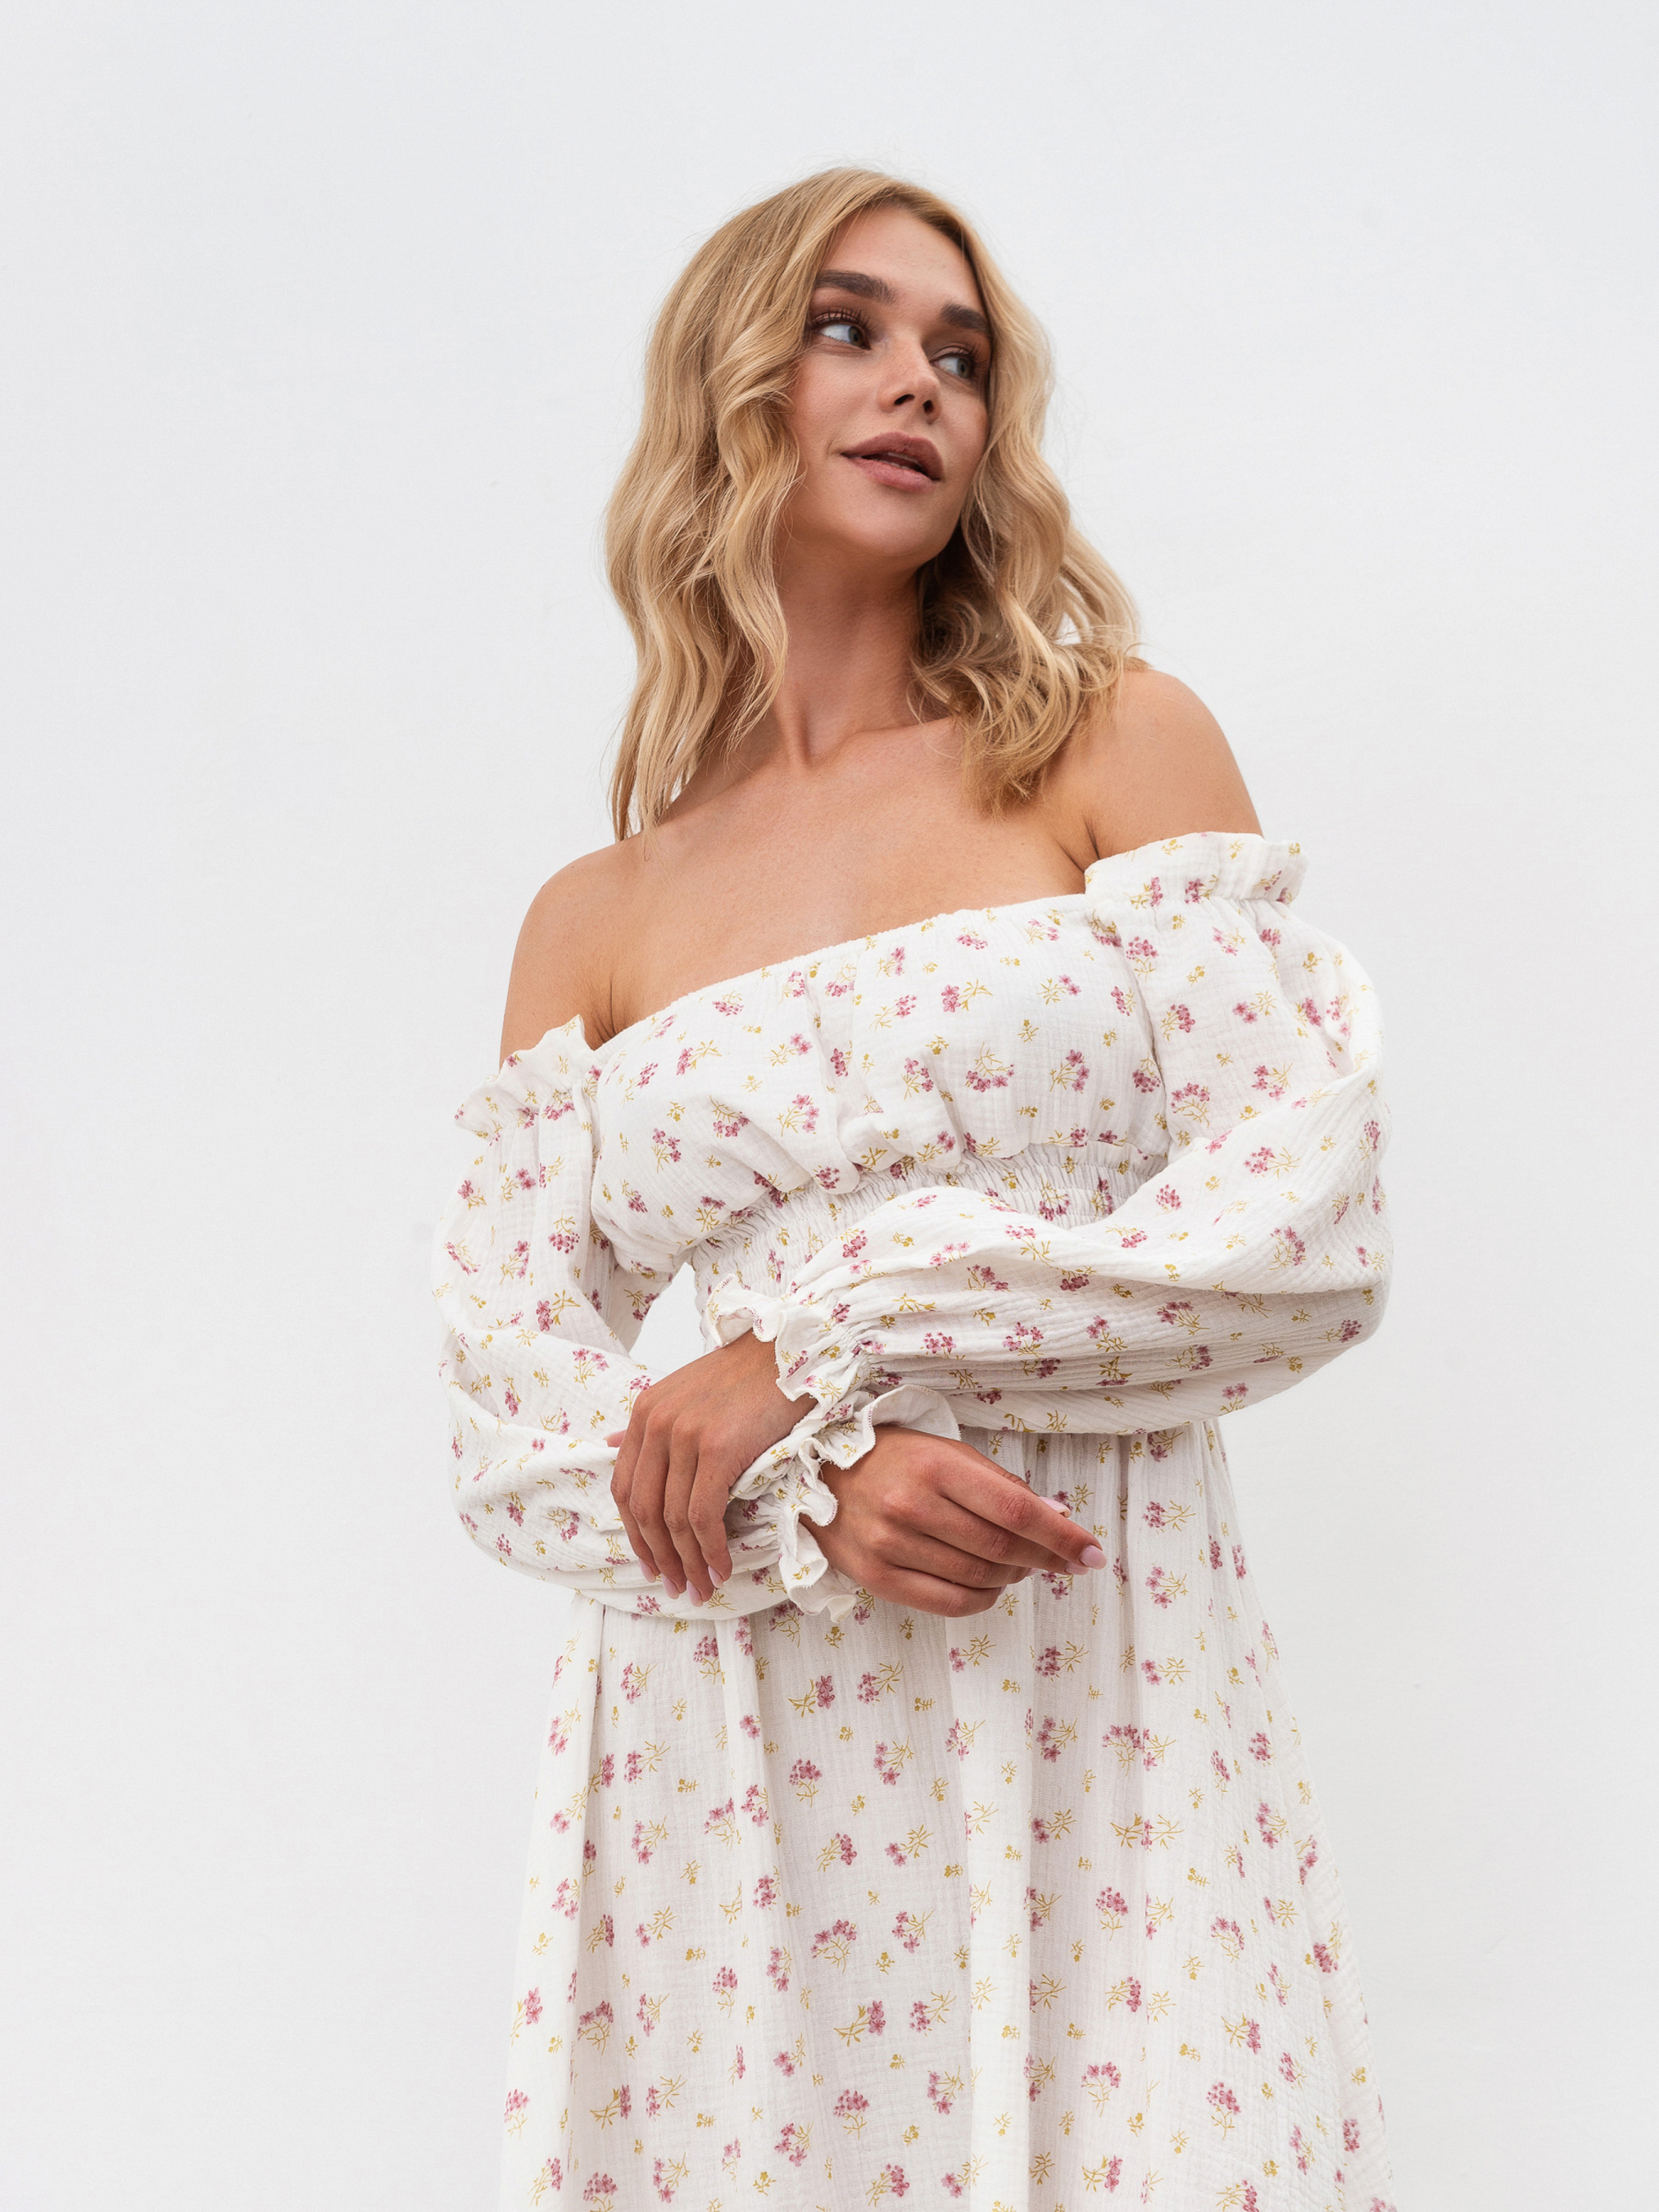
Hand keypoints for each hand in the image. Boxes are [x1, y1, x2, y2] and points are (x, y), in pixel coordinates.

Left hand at [606, 1330, 812, 1601]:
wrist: (793, 1349)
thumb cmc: (748, 1375)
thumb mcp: (686, 1392)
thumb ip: (649, 1424)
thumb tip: (609, 1444)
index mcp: (645, 1412)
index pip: (625, 1488)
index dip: (636, 1535)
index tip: (652, 1564)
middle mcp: (657, 1423)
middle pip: (644, 1509)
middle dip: (659, 1557)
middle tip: (676, 1587)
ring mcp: (684, 1434)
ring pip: (673, 1518)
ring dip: (687, 1562)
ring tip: (701, 1587)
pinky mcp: (717, 1447)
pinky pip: (703, 1514)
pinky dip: (710, 1549)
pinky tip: (721, 1567)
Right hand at [799, 1425, 1109, 1616]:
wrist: (817, 1471)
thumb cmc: (894, 1457)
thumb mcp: (948, 1453)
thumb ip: (1002, 1485)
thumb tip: (1059, 1516)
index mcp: (935, 1465)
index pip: (1016, 1511)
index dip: (1062, 1537)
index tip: (1093, 1554)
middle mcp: (910, 1506)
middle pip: (1001, 1548)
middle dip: (1045, 1559)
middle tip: (1065, 1561)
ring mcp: (890, 1546)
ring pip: (979, 1578)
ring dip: (1014, 1576)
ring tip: (1021, 1564)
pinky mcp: (877, 1578)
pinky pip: (949, 1603)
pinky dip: (983, 1598)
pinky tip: (992, 1585)